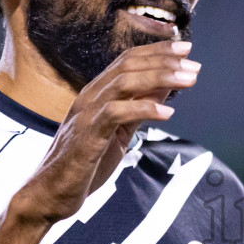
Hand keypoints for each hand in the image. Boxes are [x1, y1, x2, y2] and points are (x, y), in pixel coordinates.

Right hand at [12, 40, 197, 222]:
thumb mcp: (120, 131)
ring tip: (188, 80)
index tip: (184, 49)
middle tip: (193, 64)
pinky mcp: (87, 135)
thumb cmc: (85, 164)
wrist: (51, 193)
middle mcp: (90, 97)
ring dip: (160, 78)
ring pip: (124, 82)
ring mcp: (86, 114)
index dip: (157, 52)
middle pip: (129, 66)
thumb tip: (164, 89)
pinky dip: (145, 109)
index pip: (127, 60)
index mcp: (96, 93)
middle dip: (164, 61)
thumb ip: (139, 109)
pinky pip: (117, 113)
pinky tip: (167, 113)